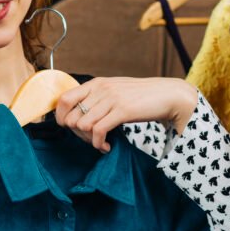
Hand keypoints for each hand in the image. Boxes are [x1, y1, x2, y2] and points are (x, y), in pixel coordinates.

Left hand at [54, 76, 198, 151]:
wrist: (168, 95)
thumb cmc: (140, 97)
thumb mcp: (114, 92)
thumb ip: (96, 99)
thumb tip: (75, 118)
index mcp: (96, 83)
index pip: (63, 100)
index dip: (61, 118)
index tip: (72, 129)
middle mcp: (100, 89)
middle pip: (71, 118)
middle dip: (77, 134)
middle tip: (91, 139)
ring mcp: (111, 99)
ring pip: (82, 126)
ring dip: (90, 141)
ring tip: (102, 143)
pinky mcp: (122, 110)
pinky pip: (98, 132)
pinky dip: (100, 144)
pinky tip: (108, 146)